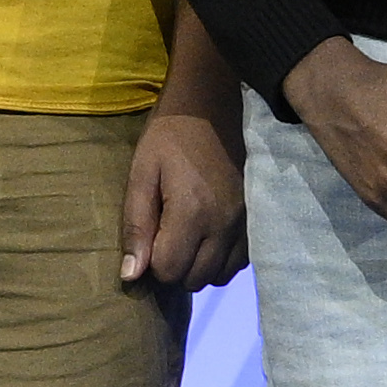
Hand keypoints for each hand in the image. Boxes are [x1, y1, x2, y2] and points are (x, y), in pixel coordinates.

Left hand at [121, 96, 247, 290]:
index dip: (152, 264)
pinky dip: (220, 259)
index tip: (148, 240)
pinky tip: (206, 238)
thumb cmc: (168, 138)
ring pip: (220, 275)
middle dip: (174, 269)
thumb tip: (131, 275)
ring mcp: (244, 223)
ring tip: (185, 240)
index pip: (170, 271)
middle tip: (164, 239)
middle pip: (195, 279)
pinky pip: (240, 261)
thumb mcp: (141, 175)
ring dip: (198, 267)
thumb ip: (136, 226)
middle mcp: (223, 224)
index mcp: (191, 213)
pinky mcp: (255, 218)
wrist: (211, 107)